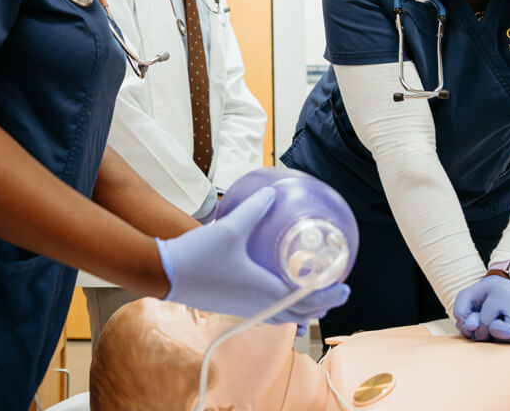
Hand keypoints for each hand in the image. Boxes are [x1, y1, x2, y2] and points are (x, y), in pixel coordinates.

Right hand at [157, 187, 350, 323]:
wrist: (164, 274)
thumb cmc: (198, 255)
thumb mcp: (230, 228)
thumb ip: (254, 210)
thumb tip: (271, 193)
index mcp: (263, 290)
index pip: (306, 301)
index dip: (328, 296)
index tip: (344, 287)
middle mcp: (257, 304)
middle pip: (298, 314)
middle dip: (320, 305)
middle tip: (336, 290)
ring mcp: (244, 308)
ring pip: (282, 315)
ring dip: (301, 308)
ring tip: (312, 294)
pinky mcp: (232, 306)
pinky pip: (267, 311)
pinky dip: (282, 306)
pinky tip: (278, 291)